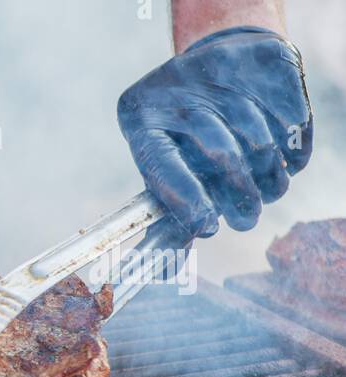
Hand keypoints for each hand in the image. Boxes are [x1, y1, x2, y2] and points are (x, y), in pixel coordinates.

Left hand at [118, 26, 311, 238]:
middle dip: (239, 195)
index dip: (186, 201)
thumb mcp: (164, 158)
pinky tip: (284, 162)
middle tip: (247, 220)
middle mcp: (180, 93)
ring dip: (269, 178)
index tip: (207, 227)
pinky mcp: (270, 64)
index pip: (163, 166)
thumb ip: (170, 204)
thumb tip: (171, 262)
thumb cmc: (185, 127)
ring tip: (269, 193)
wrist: (220, 56)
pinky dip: (292, 152)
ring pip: (260, 141)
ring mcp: (227, 75)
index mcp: (142, 119)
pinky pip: (291, 121)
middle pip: (221, 154)